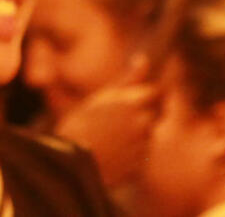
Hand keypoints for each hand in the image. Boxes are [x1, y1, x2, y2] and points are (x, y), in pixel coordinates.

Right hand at [55, 64, 160, 187]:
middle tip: (113, 121)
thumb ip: (128, 79)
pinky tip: (112, 153)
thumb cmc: (81, 125)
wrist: (69, 164)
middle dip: (139, 114)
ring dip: (136, 134)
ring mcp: (142, 146)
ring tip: (110, 138)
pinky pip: (141, 154)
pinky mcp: (140, 166)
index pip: (155, 92)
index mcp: (134, 102)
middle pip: (152, 114)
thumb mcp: (102, 96)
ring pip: (147, 134)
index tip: (129, 98)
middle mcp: (143, 123)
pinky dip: (131, 153)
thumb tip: (144, 58)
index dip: (143, 94)